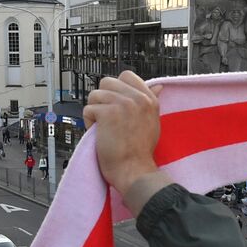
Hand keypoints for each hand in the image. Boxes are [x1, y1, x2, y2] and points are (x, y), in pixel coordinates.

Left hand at [82, 71, 161, 195]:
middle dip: (102, 99)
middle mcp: (137, 99)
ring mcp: (123, 104)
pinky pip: (88, 109)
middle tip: (108, 118)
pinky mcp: (108, 113)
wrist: (134, 170)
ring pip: (94, 94)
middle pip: (107, 82)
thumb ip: (151, 101)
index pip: (127, 76)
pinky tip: (100, 133)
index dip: (116, 89)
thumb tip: (158, 86)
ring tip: (104, 127)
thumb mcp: (153, 122)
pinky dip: (89, 122)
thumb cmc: (140, 152)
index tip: (116, 105)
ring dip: (94, 111)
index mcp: (149, 99)